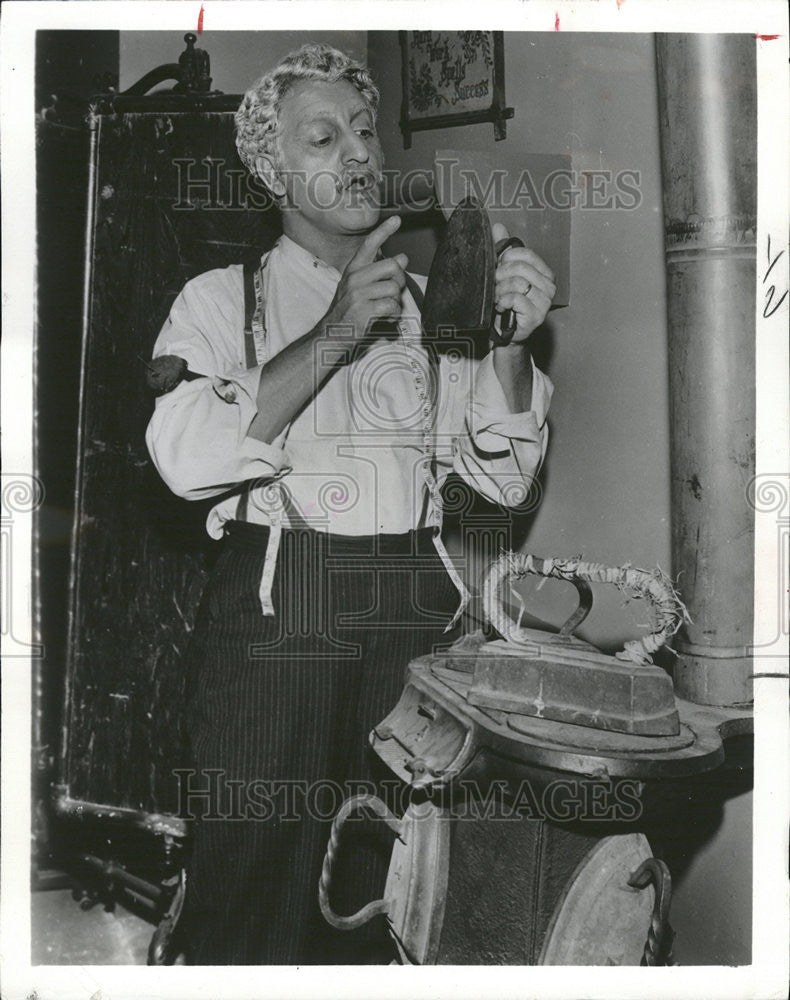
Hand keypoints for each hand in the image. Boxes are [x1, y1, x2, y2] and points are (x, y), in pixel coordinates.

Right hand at [320, 215, 407, 344]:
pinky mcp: (364, 310)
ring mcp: (358, 294)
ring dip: (396, 301)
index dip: (384, 231)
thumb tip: (403, 258)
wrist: (330, 335)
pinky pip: (391, 306)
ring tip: (387, 309)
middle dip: (400, 281)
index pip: (369, 245)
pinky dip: (394, 314)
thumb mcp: (359, 288)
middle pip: (392, 266)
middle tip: (394, 292)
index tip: (396, 219)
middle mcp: (354, 279)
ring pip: (394, 288)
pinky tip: (386, 318)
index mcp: (353, 270)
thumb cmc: (347, 312)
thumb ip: (380, 273)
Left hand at [492, 222, 555, 343]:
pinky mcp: (537, 315)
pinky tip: (502, 307)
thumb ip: (503, 249)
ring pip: (516, 283)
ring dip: (500, 291)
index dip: (505, 259)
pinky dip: (503, 302)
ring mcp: (545, 301)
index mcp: (544, 272)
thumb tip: (498, 226)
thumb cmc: (507, 303)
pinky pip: (515, 299)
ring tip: (498, 298)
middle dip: (500, 276)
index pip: (524, 254)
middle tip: (496, 286)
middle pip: (519, 268)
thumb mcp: (504, 273)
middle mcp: (549, 285)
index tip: (498, 269)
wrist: (505, 332)